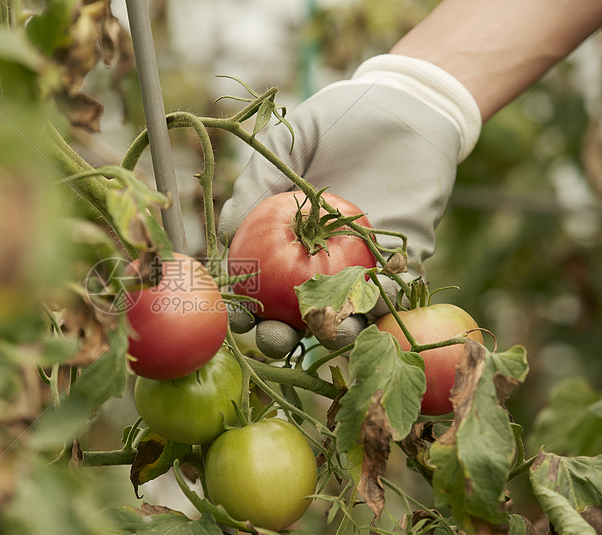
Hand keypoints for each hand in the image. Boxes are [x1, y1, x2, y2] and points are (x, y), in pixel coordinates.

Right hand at [220, 54, 481, 349]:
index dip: (247, 309)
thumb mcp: (286, 145)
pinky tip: (377, 300)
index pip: (260, 287)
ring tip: (332, 333)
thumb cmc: (337, 120)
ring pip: (348, 313)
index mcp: (286, 242)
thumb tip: (222, 234)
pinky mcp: (406, 257)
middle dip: (284, 336)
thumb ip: (256, 185)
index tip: (239, 319)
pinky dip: (388, 300)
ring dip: (339, 331)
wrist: (403, 101)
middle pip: (297, 315)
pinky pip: (397, 288)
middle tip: (275, 338)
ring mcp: (364, 265)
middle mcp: (321, 262)